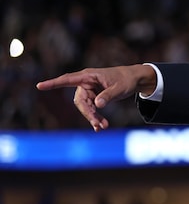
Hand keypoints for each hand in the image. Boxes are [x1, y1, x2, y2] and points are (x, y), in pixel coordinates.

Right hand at [36, 65, 156, 131]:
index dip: (53, 83)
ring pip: (85, 107)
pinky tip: (100, 127)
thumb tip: (96, 105)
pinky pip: (90, 109)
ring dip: (92, 117)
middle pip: (79, 101)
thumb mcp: (119, 88)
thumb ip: (108, 95)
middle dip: (87, 114)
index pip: (68, 79)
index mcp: (89, 76)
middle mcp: (86, 82)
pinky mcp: (93, 97)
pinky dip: (95, 117)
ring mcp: (89, 90)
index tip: (40, 86)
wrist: (134, 80)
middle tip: (98, 124)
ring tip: (103, 127)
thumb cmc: (126, 80)